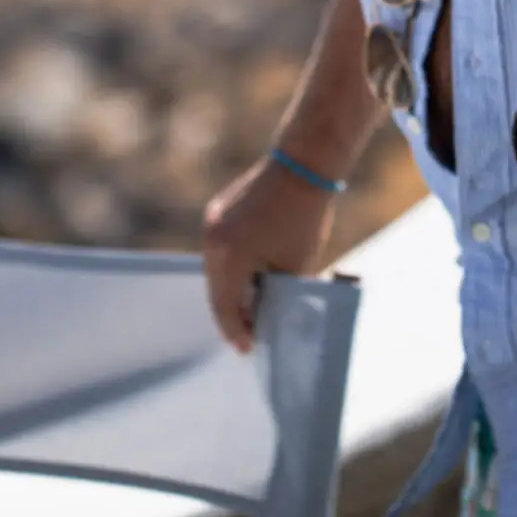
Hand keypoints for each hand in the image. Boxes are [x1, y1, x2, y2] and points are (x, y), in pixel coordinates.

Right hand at [201, 153, 337, 352]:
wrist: (301, 167)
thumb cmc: (304, 218)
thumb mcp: (295, 268)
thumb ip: (278, 295)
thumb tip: (267, 317)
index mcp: (230, 257)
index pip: (227, 308)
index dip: (237, 332)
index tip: (247, 349)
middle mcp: (212, 242)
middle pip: (217, 291)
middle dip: (233, 314)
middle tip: (248, 335)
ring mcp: (211, 224)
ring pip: (215, 272)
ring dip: (231, 289)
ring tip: (252, 307)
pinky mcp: (216, 213)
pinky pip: (219, 251)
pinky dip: (231, 267)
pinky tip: (249, 277)